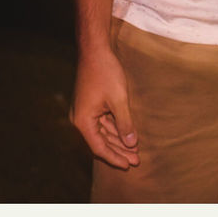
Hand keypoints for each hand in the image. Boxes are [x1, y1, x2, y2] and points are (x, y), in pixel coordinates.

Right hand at [69, 46, 138, 168]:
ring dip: (118, 141)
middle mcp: (81, 119)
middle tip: (136, 161)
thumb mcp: (119, 99)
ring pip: (103, 133)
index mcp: (83, 121)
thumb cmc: (105, 73)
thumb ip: (124, 123)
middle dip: (119, 151)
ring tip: (135, 151)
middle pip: (101, 142)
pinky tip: (127, 135)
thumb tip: (130, 143)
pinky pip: (103, 122)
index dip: (115, 158)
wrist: (95, 50)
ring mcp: (85, 112)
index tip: (128, 166)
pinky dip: (115, 129)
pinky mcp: (91, 105)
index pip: (99, 147)